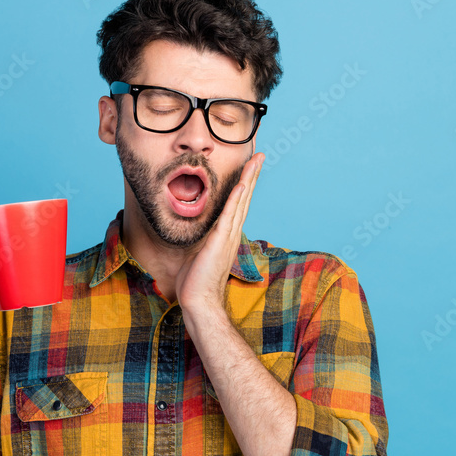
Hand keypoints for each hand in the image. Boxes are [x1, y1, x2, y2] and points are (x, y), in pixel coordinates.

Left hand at [176, 152, 263, 316]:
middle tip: (259, 155)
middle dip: (252, 175)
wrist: (199, 300)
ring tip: (256, 160)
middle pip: (245, 198)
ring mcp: (228, 236)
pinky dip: (237, 197)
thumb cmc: (196, 281)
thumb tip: (199, 231)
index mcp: (226, 234)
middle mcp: (231, 232)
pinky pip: (230, 214)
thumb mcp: (199, 252)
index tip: (249, 167)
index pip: (238, 204)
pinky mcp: (220, 240)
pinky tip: (242, 183)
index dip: (244, 184)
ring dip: (249, 179)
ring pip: (241, 201)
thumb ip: (203, 239)